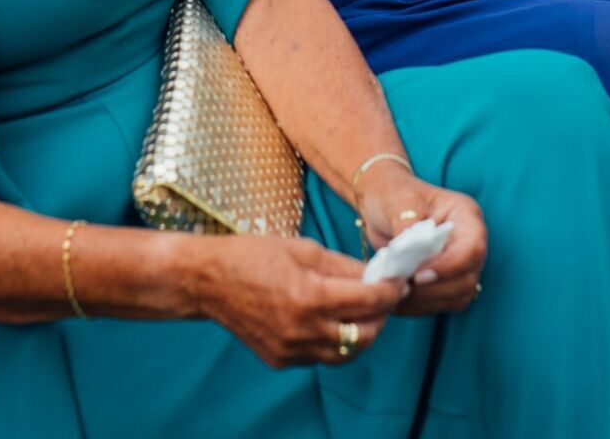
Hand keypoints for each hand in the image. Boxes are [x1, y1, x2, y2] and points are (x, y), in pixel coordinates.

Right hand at [203, 234, 405, 368]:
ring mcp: (291, 350)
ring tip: (363, 311)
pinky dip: (335, 341)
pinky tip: (332, 320)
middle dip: (382, 316)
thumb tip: (374, 274)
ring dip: (362, 333)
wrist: (209, 281)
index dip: (390, 291)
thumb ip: (342, 265)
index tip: (401, 282)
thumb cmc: (253, 255)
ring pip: (346, 353)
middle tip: (385, 297)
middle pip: (364, 335)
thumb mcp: (302, 248)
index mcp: (309, 295)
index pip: (368, 301)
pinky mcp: (281, 360)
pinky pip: (321, 356)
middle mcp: (302, 329)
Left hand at [357, 166, 486, 315]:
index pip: (472, 248)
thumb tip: (408, 255)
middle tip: (400, 288)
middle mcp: (469, 241)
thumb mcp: (398, 202)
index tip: (418, 276)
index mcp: (465, 215)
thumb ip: (408, 227)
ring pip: (457, 297)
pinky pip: (442, 303)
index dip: (449, 267)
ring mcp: (460, 264)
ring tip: (395, 294)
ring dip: (425, 301)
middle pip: (467, 278)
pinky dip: (419, 306)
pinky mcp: (446, 281)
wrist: (381, 203)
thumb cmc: (393, 194)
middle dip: (433, 290)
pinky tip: (396, 300)